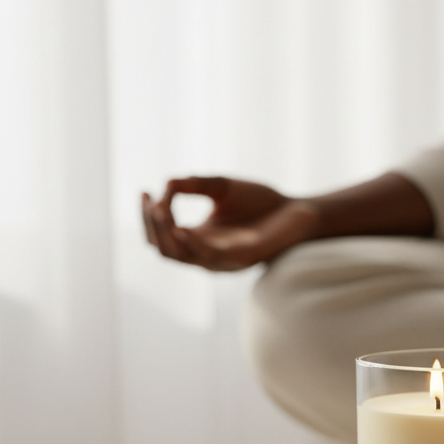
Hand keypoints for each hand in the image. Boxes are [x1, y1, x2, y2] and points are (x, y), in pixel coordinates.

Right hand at [141, 177, 318, 270]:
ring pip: (179, 255)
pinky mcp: (241, 259)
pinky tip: (180, 227)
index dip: (148, 215)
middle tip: (150, 202)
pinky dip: (191, 244)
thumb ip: (194, 185)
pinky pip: (208, 258)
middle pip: (164, 247)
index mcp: (199, 238)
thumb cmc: (261, 201)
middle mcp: (206, 253)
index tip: (145, 192)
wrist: (298, 210)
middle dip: (151, 225)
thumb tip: (166, 183)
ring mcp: (222, 260)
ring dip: (165, 233)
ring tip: (160, 210)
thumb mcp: (221, 186)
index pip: (161, 234)